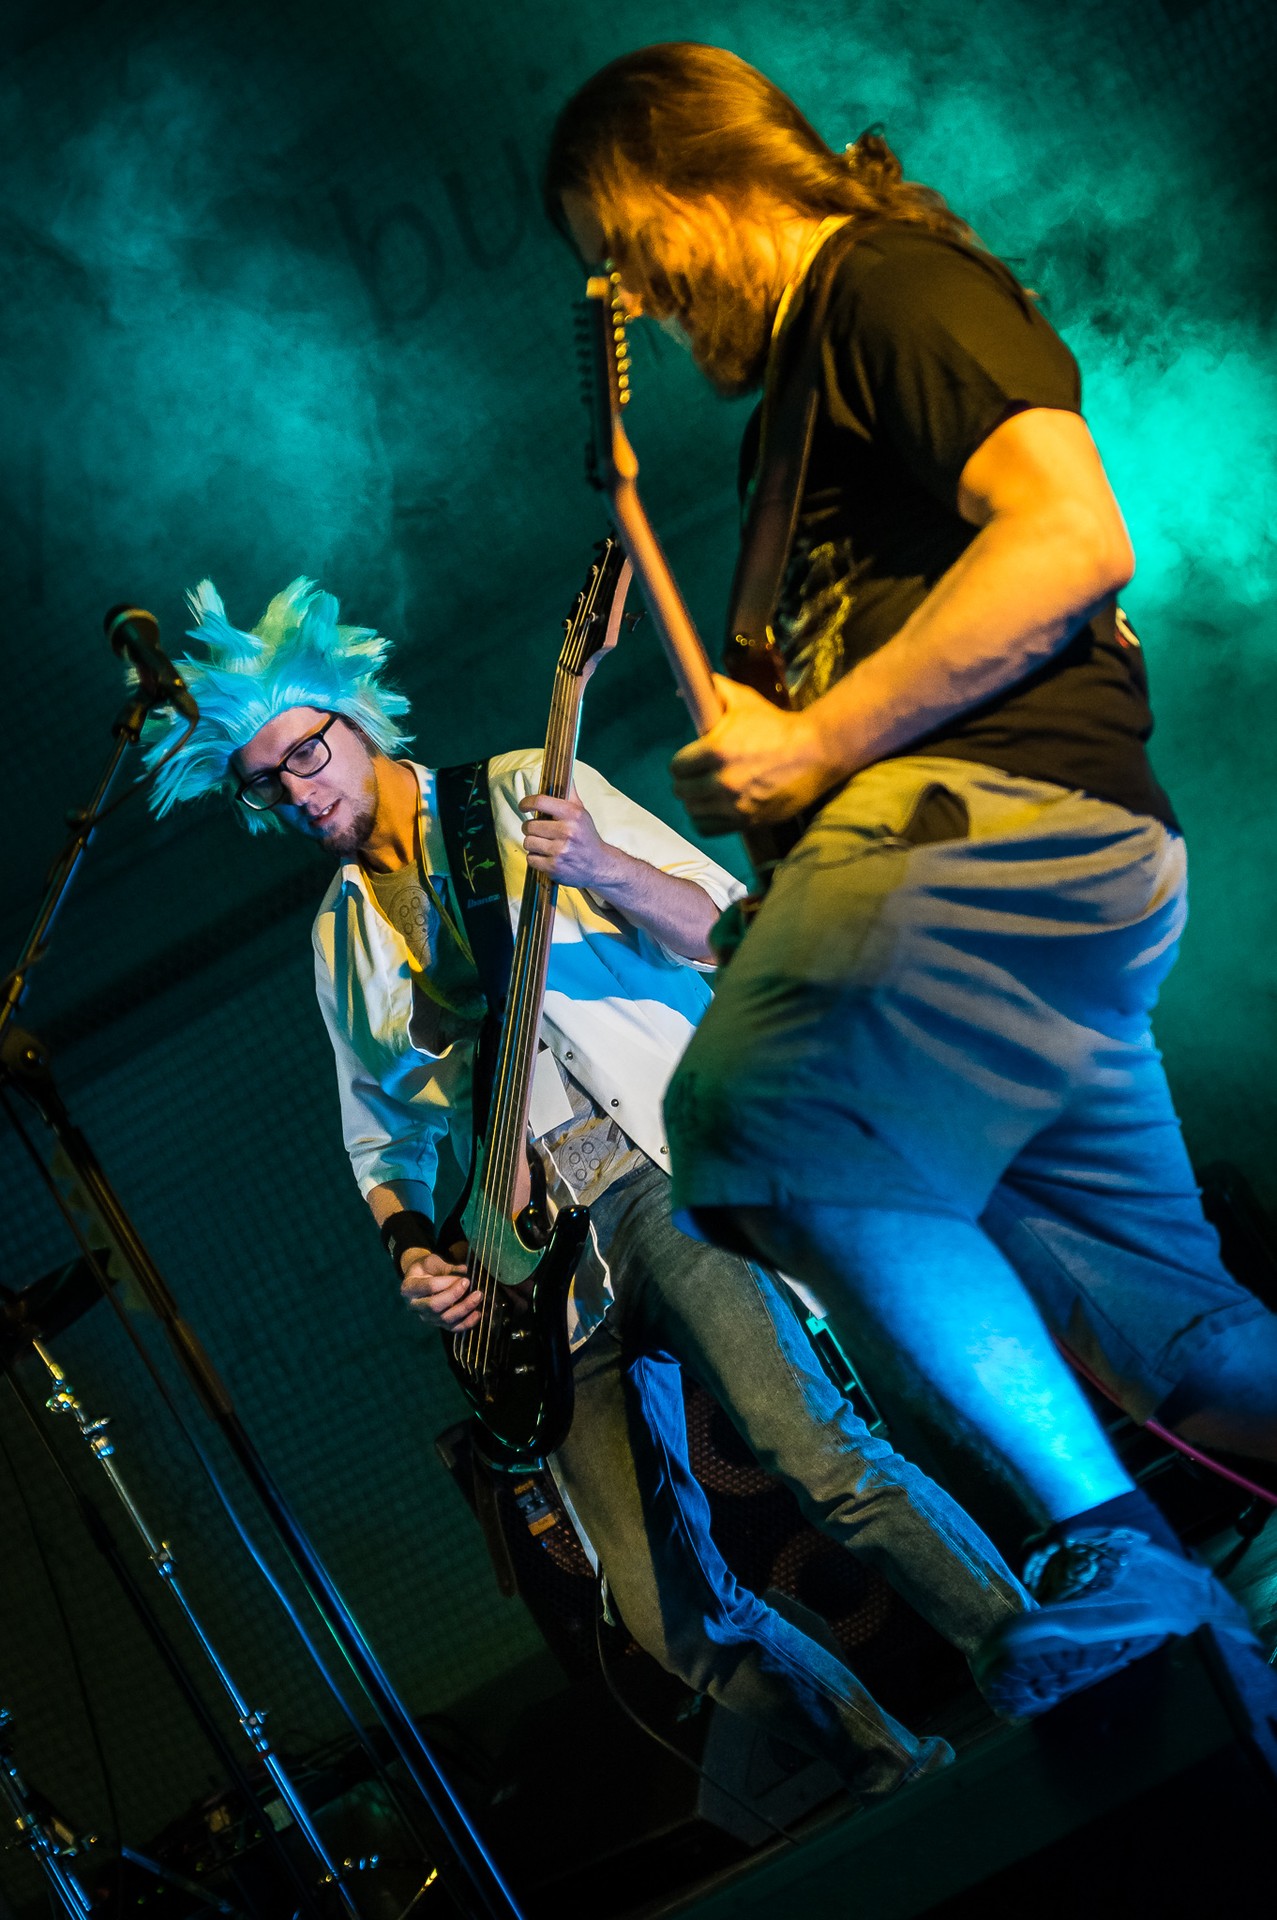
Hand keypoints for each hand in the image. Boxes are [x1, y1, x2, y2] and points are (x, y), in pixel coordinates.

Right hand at [400, 1249, 483, 1332]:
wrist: (420, 1279)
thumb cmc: (425, 1269)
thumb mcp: (431, 1262)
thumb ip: (446, 1267)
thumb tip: (464, 1270)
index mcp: (409, 1288)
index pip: (429, 1287)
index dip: (448, 1282)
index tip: (462, 1276)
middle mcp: (414, 1306)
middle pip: (435, 1306)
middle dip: (455, 1295)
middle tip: (469, 1284)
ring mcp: (426, 1317)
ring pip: (444, 1319)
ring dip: (464, 1308)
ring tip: (477, 1296)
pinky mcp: (437, 1324)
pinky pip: (452, 1328)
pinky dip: (466, 1323)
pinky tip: (478, 1314)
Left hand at [520, 789, 619, 889]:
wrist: (599, 865)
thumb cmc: (586, 836)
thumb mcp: (581, 812)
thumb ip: (569, 792)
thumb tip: (565, 770)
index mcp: (572, 814)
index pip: (540, 801)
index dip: (526, 803)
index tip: (523, 806)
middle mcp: (567, 831)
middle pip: (529, 825)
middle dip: (531, 828)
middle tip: (540, 831)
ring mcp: (560, 851)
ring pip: (528, 842)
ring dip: (533, 844)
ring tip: (544, 845)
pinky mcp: (555, 867)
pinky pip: (530, 859)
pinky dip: (535, 859)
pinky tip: (547, 857)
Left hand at [669, 677, 839, 832]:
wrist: (816, 752)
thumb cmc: (776, 725)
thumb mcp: (744, 700)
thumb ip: (712, 691)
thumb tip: (683, 689)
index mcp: (717, 750)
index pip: (677, 767)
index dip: (681, 763)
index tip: (688, 761)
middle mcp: (723, 781)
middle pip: (682, 791)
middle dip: (686, 782)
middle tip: (695, 776)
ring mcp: (736, 805)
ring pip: (694, 811)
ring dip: (695, 801)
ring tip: (704, 793)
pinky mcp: (749, 821)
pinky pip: (709, 828)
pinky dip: (706, 819)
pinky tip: (713, 809)